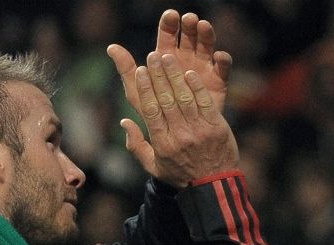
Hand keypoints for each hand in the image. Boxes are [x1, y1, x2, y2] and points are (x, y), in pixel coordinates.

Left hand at [107, 9, 231, 114]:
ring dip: (206, 35)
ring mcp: (202, 69)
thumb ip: (127, 71)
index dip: (169, 24)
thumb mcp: (137, 95)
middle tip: (190, 18)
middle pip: (188, 37)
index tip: (171, 15)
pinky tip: (219, 56)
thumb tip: (111, 47)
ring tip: (204, 27)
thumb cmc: (155, 117)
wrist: (180, 139)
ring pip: (207, 47)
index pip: (167, 35)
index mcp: (165, 58)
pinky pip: (223, 68)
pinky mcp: (218, 82)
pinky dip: (223, 60)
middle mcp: (185, 60)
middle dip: (189, 26)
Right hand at [121, 52, 238, 188]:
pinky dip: (197, 87)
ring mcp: (199, 131)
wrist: (214, 187)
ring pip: (184, 98)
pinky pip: (205, 103)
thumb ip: (137, 145)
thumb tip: (123, 122)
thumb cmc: (181, 175)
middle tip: (152, 56)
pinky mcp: (217, 128)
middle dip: (158, 76)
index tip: (139, 70)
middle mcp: (179, 136)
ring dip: (175, 76)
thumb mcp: (154, 167)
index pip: (151, 111)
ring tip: (168, 58)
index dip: (145, 89)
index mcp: (162, 144)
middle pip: (166, 100)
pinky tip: (190, 73)